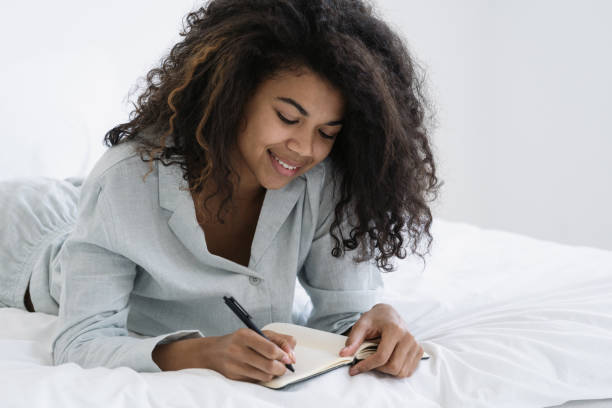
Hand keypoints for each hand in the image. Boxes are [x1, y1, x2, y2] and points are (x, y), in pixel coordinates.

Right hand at [153, 328, 295, 382]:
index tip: (288, 357)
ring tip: (273, 367)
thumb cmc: (240, 341)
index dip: (283, 355)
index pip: (270, 349)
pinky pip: (256, 381)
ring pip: (264, 376)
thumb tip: (292, 354)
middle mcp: (238, 350)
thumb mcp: (258, 333)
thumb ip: (279, 340)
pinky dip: (263, 377)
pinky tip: (260, 370)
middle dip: (281, 368)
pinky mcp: (233, 377)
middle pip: (269, 365)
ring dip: (273, 374)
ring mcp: (234, 365)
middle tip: (284, 366)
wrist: (214, 351)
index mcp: (245, 335)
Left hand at [338, 303, 422, 378]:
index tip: (354, 368)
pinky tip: (387, 362)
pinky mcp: (419, 351)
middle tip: (366, 364)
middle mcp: (408, 337)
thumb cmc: (375, 319)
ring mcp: (415, 345)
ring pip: (401, 371)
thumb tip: (344, 354)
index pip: (382, 356)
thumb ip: (353, 339)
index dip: (366, 365)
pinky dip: (396, 371)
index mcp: (395, 330)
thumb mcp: (361, 324)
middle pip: (393, 366)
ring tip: (377, 362)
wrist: (389, 314)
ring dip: (386, 371)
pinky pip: (408, 371)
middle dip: (377, 369)